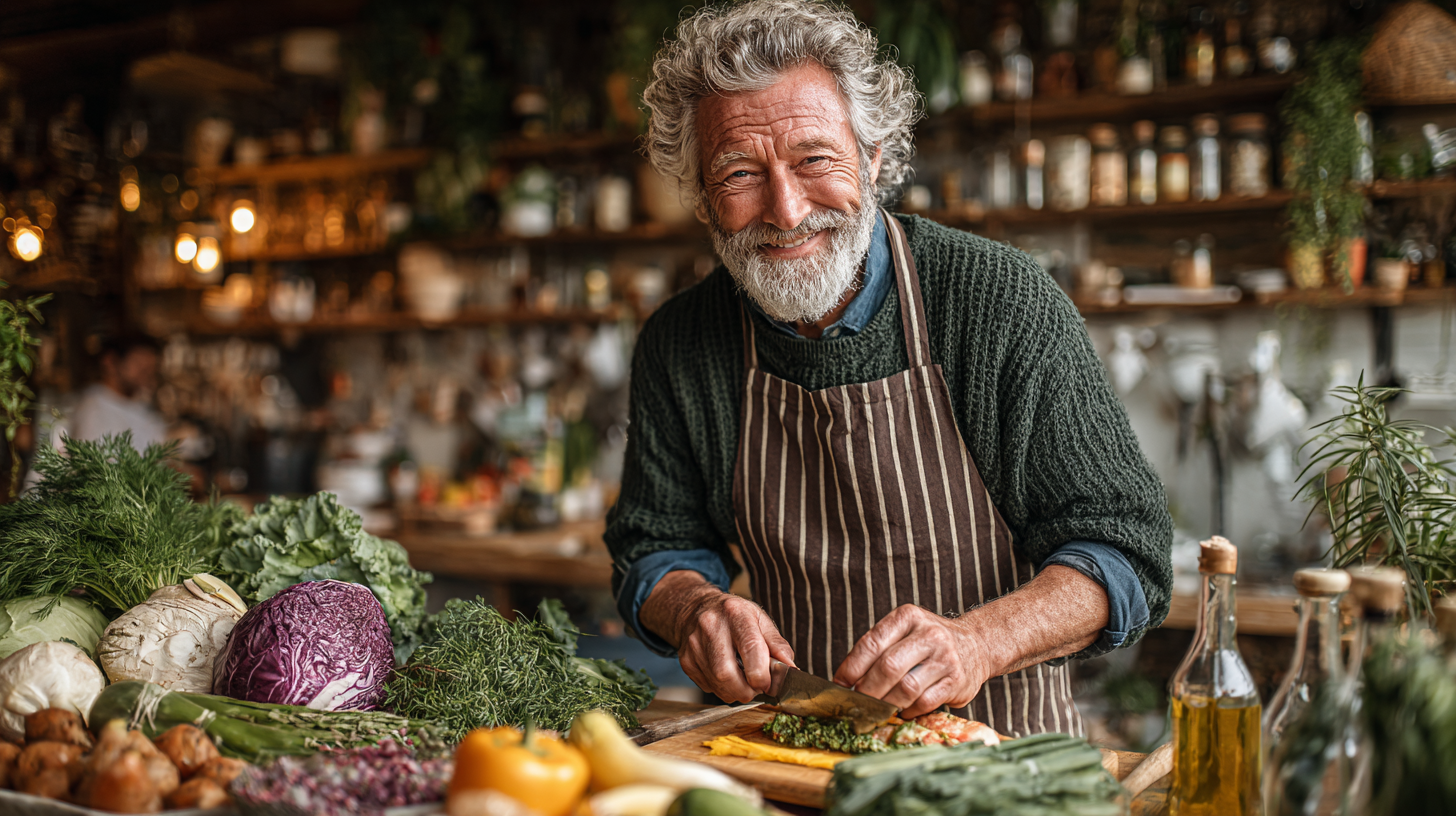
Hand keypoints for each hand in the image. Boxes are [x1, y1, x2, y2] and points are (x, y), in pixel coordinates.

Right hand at [640, 571, 794, 702]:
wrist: (697, 608)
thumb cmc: (734, 616)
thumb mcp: (760, 620)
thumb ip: (778, 644)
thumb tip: (791, 669)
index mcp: (736, 613)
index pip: (750, 648)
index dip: (761, 674)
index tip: (769, 683)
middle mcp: (711, 626)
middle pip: (727, 674)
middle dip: (747, 690)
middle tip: (756, 687)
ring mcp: (694, 644)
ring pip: (717, 684)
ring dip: (736, 692)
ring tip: (743, 680)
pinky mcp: (686, 660)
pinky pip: (707, 686)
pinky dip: (722, 688)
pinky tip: (727, 675)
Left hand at [833, 604, 994, 718]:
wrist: (976, 645)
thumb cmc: (928, 642)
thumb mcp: (904, 631)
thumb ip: (878, 649)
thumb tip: (846, 681)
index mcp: (908, 617)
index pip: (872, 643)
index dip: (852, 667)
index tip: (840, 683)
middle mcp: (929, 634)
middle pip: (888, 667)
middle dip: (867, 690)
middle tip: (856, 703)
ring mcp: (946, 657)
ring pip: (906, 687)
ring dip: (886, 703)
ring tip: (876, 709)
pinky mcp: (957, 681)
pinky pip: (924, 702)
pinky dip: (907, 710)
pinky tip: (901, 710)